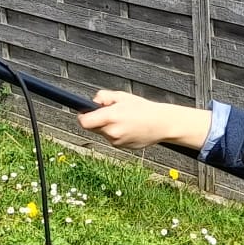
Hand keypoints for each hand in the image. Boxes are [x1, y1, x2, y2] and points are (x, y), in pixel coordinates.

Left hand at [77, 90, 211, 150]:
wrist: (161, 124)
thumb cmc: (142, 108)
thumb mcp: (122, 96)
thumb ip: (104, 96)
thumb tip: (92, 102)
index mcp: (110, 117)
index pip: (84, 122)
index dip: (82, 116)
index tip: (84, 112)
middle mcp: (111, 132)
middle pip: (92, 128)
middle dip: (96, 120)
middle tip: (108, 113)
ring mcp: (116, 142)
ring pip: (103, 133)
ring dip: (107, 127)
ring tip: (123, 119)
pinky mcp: (121, 147)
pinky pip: (112, 139)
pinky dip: (115, 133)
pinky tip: (128, 127)